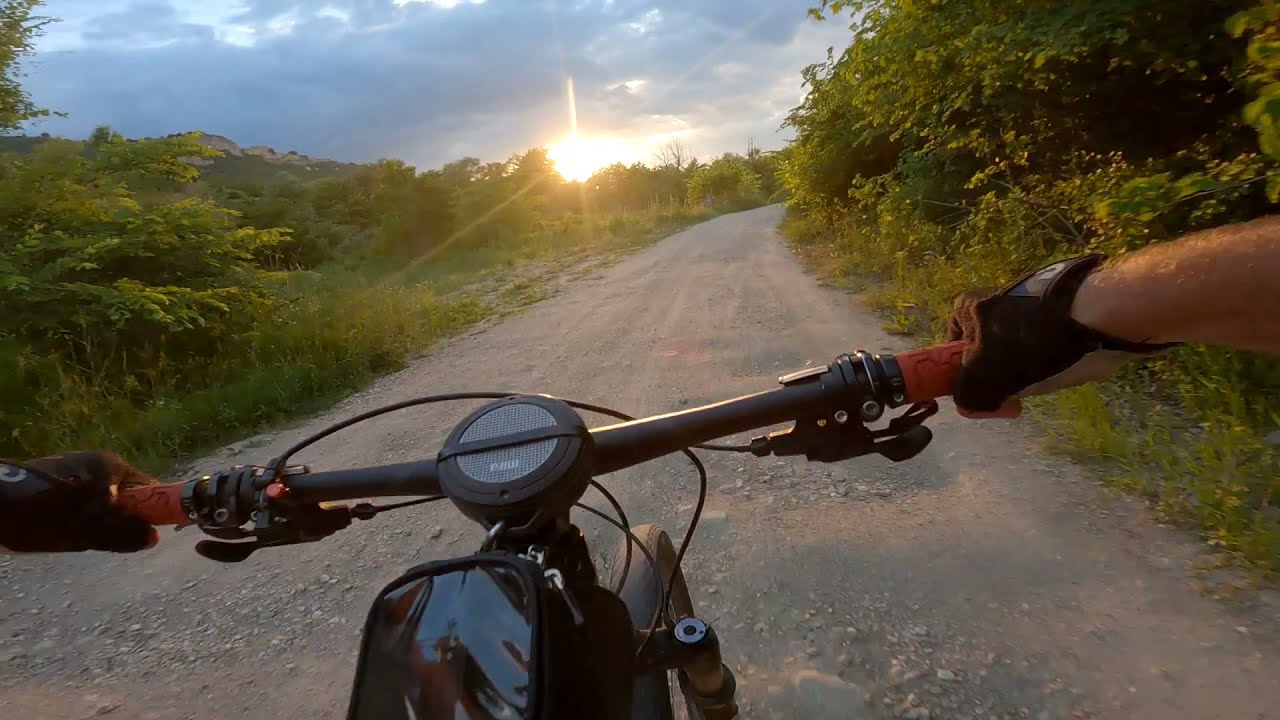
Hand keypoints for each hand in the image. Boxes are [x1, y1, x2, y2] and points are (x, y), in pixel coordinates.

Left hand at [0, 451, 160, 552]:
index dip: (154, 511)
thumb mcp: (87, 530)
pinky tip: (64, 528)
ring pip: (104, 500)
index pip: (150, 489)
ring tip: (81, 536)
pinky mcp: (58, 479)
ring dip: (99, 521)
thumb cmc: (43, 513)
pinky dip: (82, 516)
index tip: (149, 533)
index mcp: (112, 466)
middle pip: (127, 495)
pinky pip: (84, 500)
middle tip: (107, 540)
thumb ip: (123, 534)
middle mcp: (98, 462)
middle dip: (122, 520)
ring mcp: (77, 468)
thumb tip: (154, 537)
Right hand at [945, 255, 1177, 415]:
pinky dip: (1056, 357)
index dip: (964, 374)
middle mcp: (995, 296)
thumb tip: (970, 403)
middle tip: (1017, 391)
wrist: (1097, 316)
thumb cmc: (1030, 345)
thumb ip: (966, 395)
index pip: (951, 347)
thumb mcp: (983, 378)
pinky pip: (1049, 341)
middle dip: (1002, 374)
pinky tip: (1069, 363)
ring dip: (1031, 368)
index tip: (983, 391)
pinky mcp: (1060, 306)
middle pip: (988, 350)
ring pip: (1020, 349)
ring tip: (1050, 375)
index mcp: (969, 306)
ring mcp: (1030, 299)